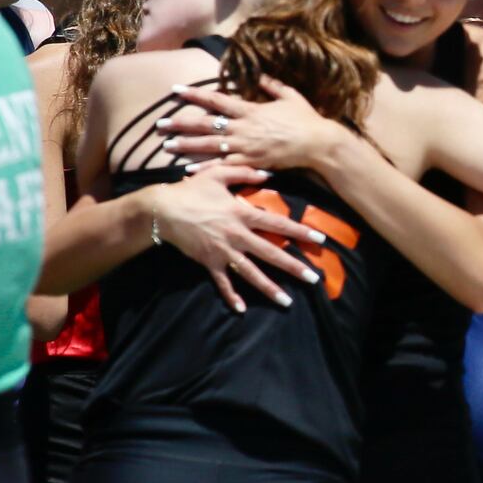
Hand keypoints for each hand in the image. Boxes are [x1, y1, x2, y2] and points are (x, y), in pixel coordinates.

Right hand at [150, 166, 327, 313]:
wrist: (162, 210)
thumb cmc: (191, 189)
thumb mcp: (218, 174)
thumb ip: (245, 173)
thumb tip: (268, 174)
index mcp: (242, 213)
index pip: (278, 224)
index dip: (300, 232)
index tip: (320, 240)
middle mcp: (237, 235)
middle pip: (270, 253)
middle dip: (293, 267)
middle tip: (313, 279)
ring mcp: (223, 251)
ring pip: (251, 273)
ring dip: (269, 288)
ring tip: (287, 301)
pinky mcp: (208, 262)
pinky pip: (222, 282)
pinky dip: (231, 296)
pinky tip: (242, 309)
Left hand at [158, 76, 346, 171]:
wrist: (318, 144)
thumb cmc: (306, 119)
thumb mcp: (290, 96)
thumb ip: (271, 85)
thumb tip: (257, 74)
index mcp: (250, 109)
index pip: (215, 100)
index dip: (194, 94)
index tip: (175, 90)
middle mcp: (242, 128)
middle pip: (205, 124)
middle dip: (180, 123)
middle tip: (159, 124)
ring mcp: (245, 146)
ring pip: (209, 146)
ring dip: (186, 146)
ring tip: (167, 146)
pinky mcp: (251, 162)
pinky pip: (223, 166)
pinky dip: (205, 169)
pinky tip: (189, 171)